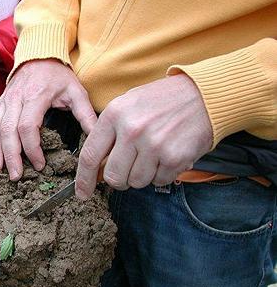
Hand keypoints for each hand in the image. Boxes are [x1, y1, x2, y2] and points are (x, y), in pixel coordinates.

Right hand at [0, 59, 96, 180]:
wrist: (39, 55)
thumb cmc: (58, 76)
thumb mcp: (76, 91)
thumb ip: (86, 115)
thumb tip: (96, 138)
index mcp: (36, 95)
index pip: (28, 126)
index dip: (32, 148)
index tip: (40, 164)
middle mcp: (16, 98)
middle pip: (8, 130)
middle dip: (11, 155)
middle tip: (16, 176)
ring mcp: (5, 101)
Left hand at [75, 74, 212, 198]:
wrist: (205, 94)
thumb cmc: (162, 101)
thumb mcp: (128, 104)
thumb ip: (109, 132)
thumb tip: (95, 166)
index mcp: (114, 115)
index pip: (90, 155)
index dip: (84, 179)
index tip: (82, 193)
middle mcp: (131, 130)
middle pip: (113, 176)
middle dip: (119, 179)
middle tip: (129, 169)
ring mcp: (153, 144)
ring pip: (135, 181)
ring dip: (143, 175)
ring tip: (154, 155)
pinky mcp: (173, 157)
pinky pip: (158, 181)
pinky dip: (162, 174)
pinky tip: (168, 155)